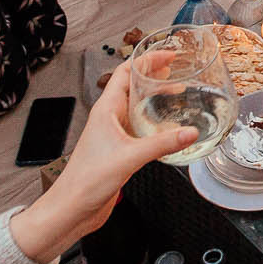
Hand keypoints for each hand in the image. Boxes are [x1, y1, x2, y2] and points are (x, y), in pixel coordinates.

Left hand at [8, 64, 192, 262]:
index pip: (126, 72)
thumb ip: (163, 143)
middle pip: (132, 85)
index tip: (169, 54)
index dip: (148, 60)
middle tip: (177, 69)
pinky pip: (139, 127)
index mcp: (106, 110)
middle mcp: (109, 118)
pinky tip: (167, 126)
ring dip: (155, 96)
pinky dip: (154, 120)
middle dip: (155, 74)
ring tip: (176, 92)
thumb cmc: (87, 180)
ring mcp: (113, 133)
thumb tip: (191, 132)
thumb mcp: (130, 157)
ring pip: (136, 106)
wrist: (71, 208)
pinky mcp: (118, 150)